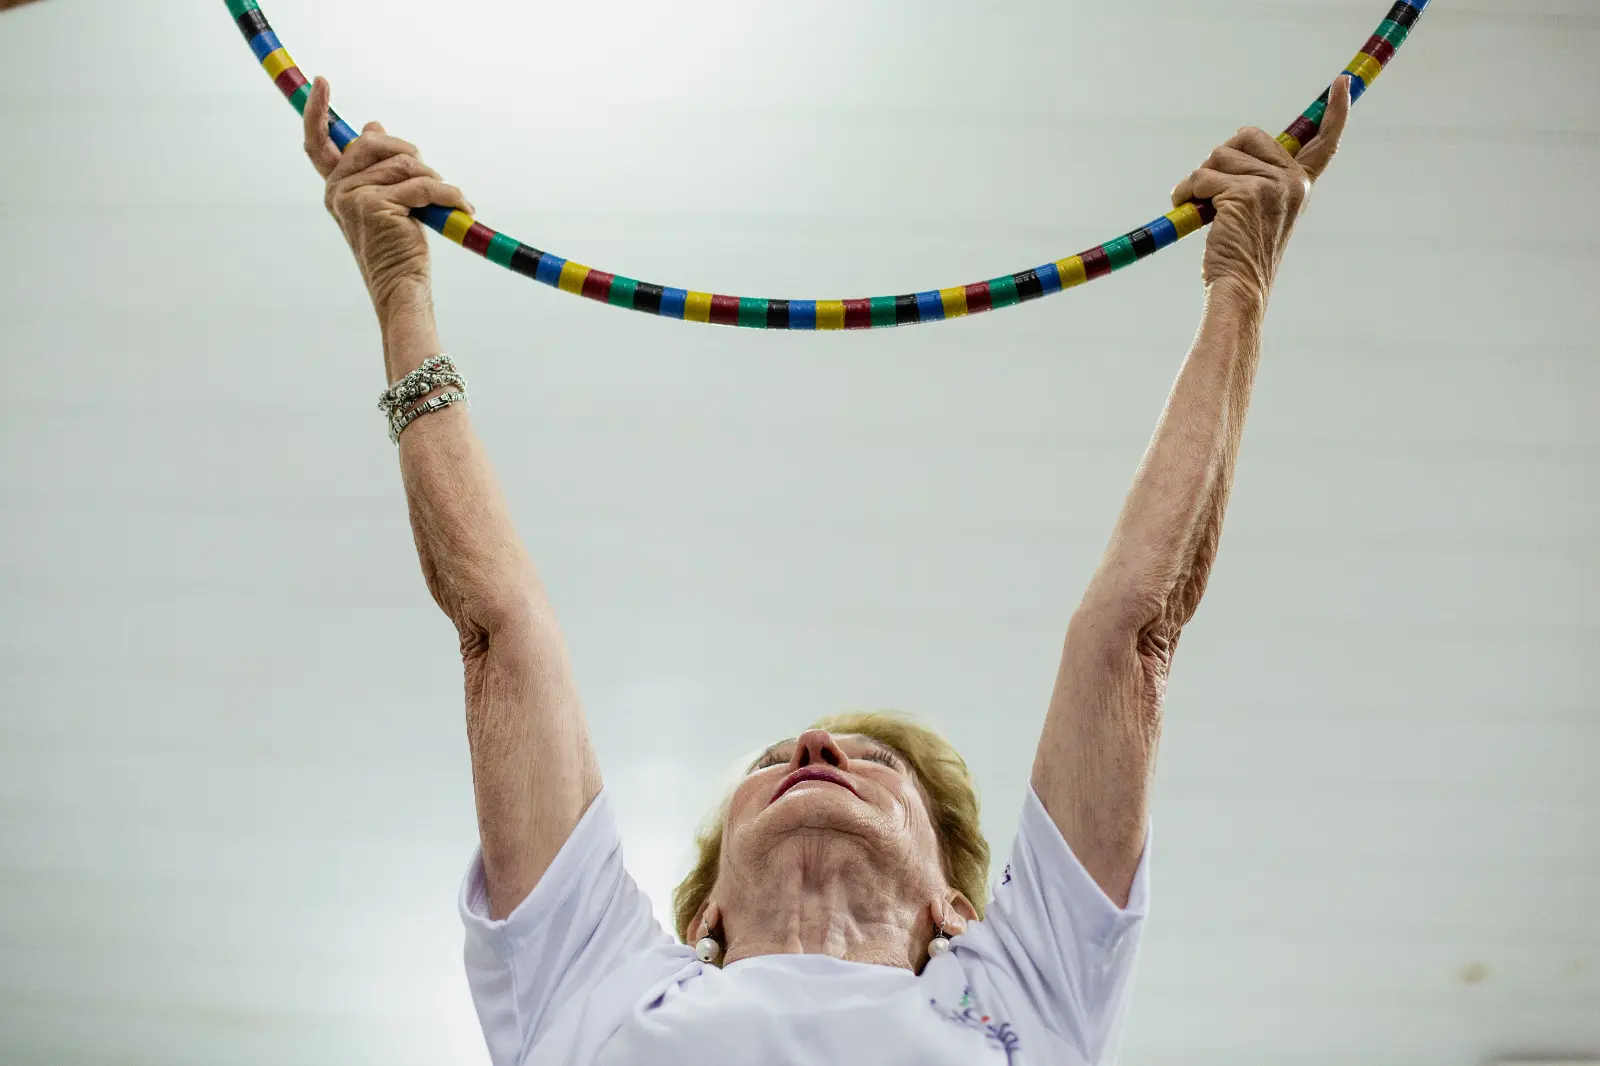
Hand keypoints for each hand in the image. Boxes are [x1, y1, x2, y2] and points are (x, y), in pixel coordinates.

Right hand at [302, 77, 473, 316]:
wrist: (401, 286)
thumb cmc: (398, 246)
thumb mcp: (388, 199)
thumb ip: (378, 165)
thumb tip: (373, 124)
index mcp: (336, 186)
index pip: (317, 143)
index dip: (317, 111)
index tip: (323, 82)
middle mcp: (337, 190)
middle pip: (376, 142)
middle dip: (410, 153)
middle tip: (431, 176)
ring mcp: (353, 197)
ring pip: (404, 164)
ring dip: (434, 179)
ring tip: (445, 201)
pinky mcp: (376, 205)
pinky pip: (422, 185)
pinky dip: (448, 194)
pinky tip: (463, 207)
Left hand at [1172, 75, 1351, 300]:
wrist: (1238, 288)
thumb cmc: (1240, 255)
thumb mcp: (1258, 211)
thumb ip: (1256, 180)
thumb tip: (1229, 147)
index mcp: (1301, 184)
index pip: (1325, 142)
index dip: (1335, 111)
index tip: (1342, 82)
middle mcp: (1293, 180)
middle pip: (1245, 137)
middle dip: (1219, 160)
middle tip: (1212, 192)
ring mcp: (1272, 185)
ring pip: (1218, 157)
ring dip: (1198, 180)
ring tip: (1199, 207)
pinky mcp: (1245, 192)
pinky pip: (1203, 177)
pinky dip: (1187, 191)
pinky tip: (1188, 209)